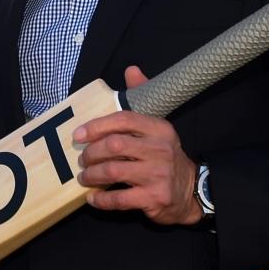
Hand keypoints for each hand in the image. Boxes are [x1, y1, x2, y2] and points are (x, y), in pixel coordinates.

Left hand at [72, 65, 201, 225]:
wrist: (191, 190)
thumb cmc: (165, 156)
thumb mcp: (158, 127)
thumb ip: (142, 98)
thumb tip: (131, 70)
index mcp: (159, 129)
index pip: (123, 119)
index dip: (96, 126)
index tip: (77, 134)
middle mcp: (160, 150)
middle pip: (114, 146)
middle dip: (91, 153)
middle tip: (82, 160)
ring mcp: (157, 175)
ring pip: (113, 171)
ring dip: (92, 175)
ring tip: (84, 178)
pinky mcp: (154, 198)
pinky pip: (119, 199)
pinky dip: (101, 199)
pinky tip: (93, 198)